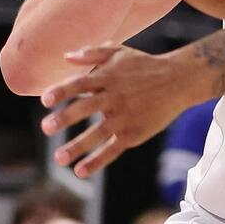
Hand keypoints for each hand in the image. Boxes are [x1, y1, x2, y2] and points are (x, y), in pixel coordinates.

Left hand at [40, 44, 209, 177]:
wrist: (179, 80)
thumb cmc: (145, 65)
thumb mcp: (120, 52)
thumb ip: (92, 53)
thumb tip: (65, 57)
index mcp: (108, 77)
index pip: (81, 84)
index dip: (63, 91)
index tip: (45, 99)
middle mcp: (115, 97)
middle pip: (87, 108)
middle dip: (65, 118)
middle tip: (46, 127)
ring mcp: (126, 116)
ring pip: (98, 133)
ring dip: (78, 146)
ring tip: (59, 158)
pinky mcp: (134, 133)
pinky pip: (113, 149)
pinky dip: (97, 161)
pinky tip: (80, 171)